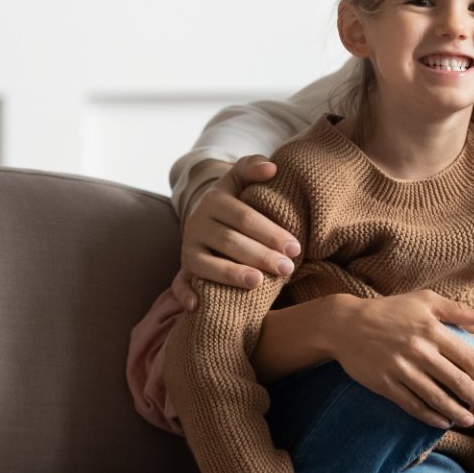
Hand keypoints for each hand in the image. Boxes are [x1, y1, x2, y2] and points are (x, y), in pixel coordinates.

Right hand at [172, 157, 299, 308]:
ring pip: (206, 264)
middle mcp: (197, 225)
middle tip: (287, 268)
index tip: (295, 247)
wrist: (205, 214)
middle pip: (230, 242)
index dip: (270, 232)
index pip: (244, 218)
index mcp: (214, 201)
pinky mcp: (183, 267)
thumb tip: (272, 168)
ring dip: (231, 275)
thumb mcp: (239, 178)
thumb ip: (253, 166)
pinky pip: (178, 283)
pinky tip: (198, 306)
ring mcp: (187, 248)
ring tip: (257, 283)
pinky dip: (185, 295)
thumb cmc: (235, 199)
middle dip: (260, 256)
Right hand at [326, 291, 473, 428]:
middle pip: (455, 380)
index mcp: (432, 330)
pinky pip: (412, 405)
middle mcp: (419, 351)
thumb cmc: (390, 310)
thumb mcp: (425, 300)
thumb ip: (457, 310)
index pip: (466, 357)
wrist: (347, 325)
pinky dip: (430, 416)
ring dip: (455, 411)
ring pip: (436, 396)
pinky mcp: (385, 384)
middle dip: (473, 397)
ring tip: (467, 419)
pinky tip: (442, 422)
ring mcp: (401, 369)